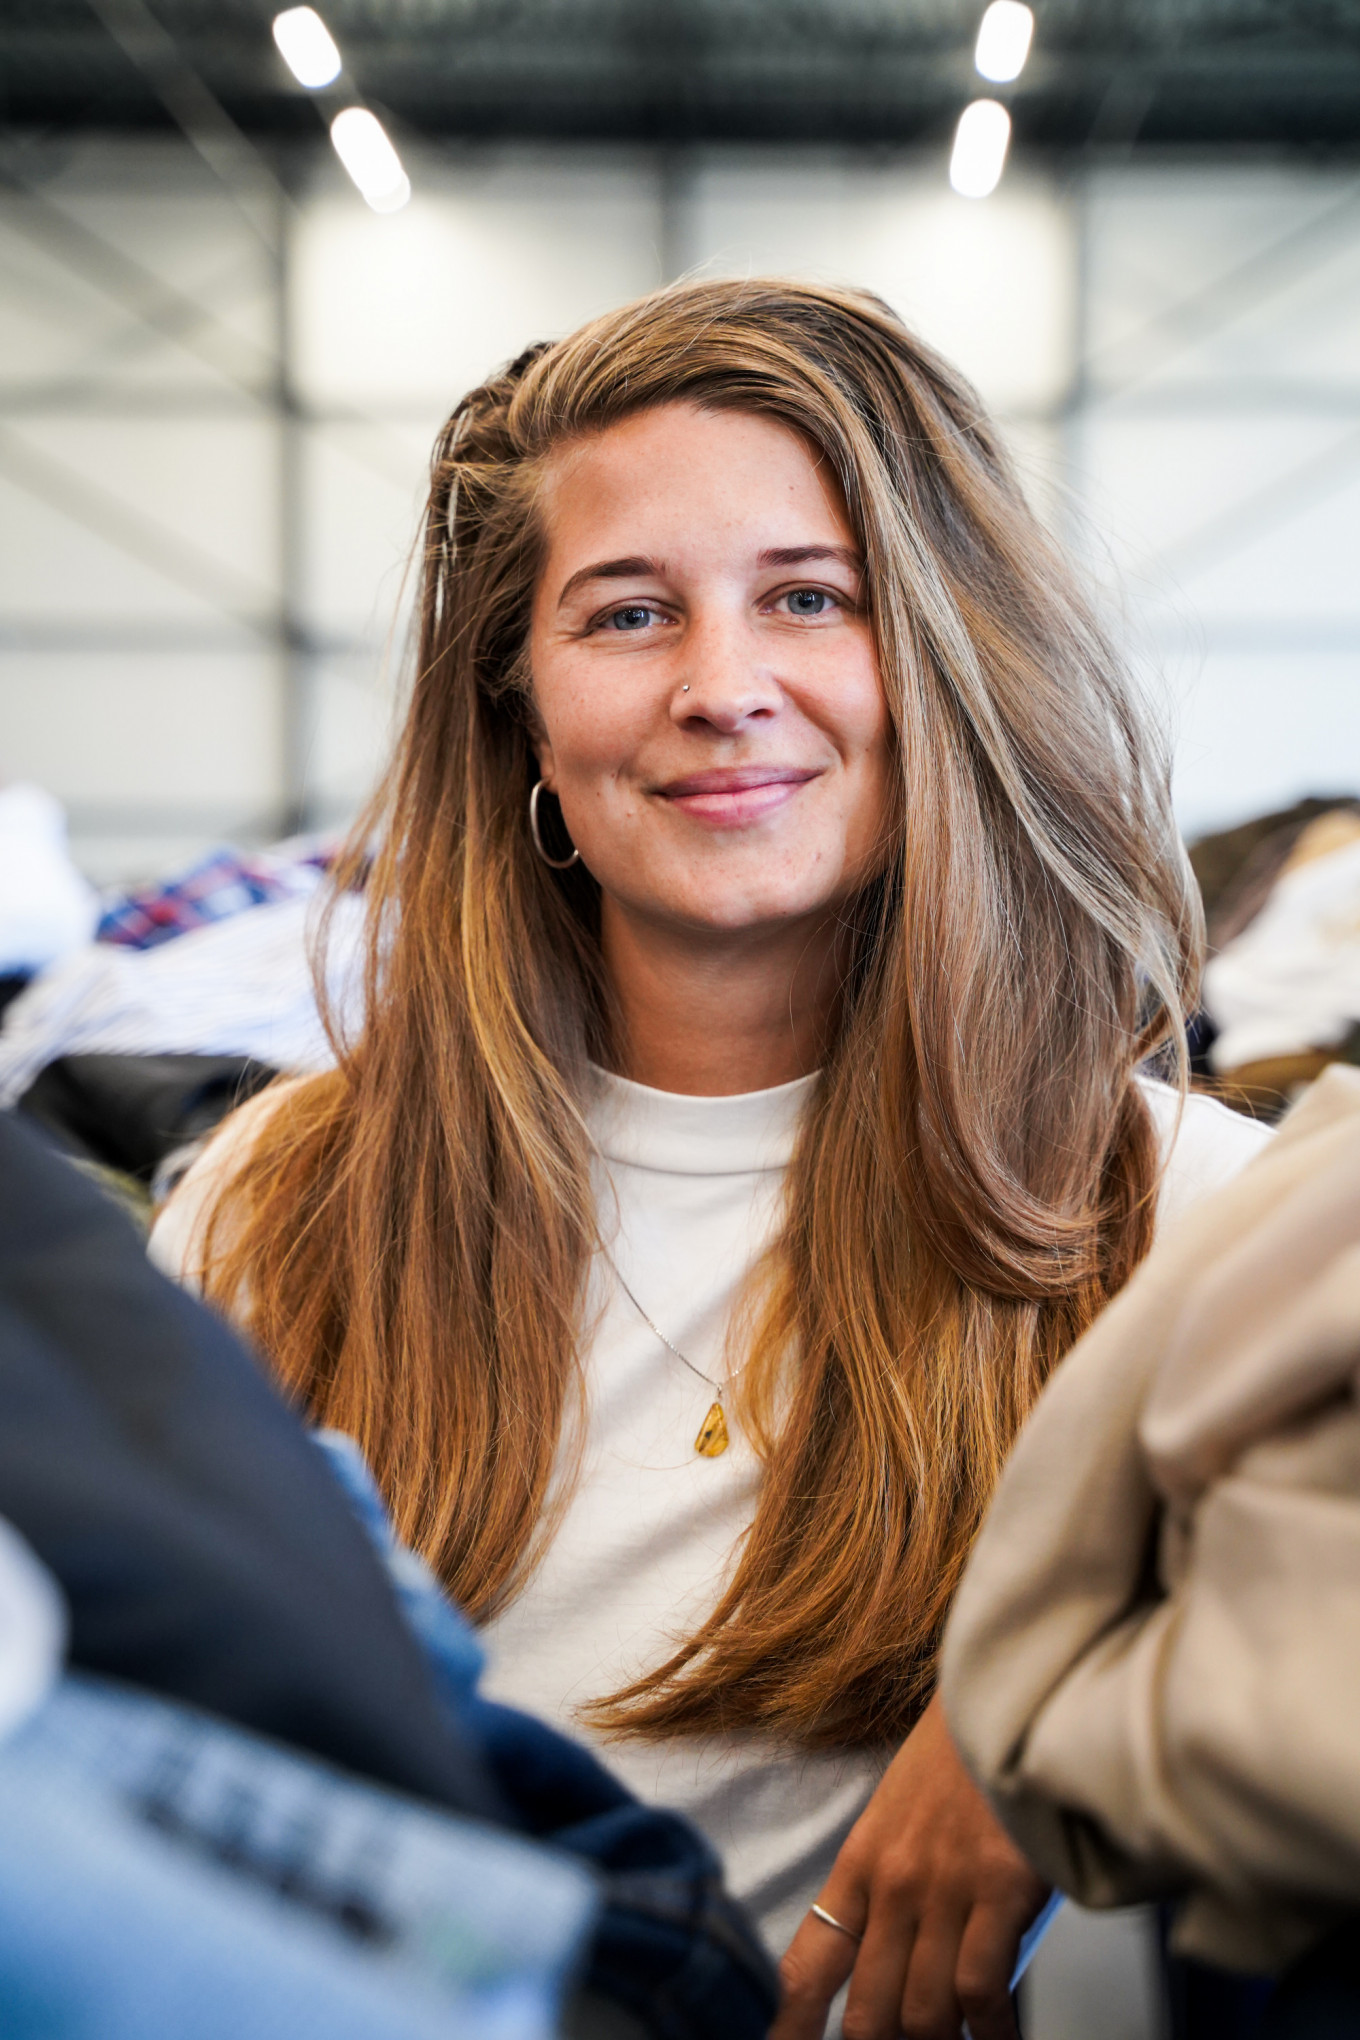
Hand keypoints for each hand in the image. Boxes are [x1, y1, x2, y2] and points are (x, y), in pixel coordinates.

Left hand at [772, 1693, 1047, 2039]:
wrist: (1004, 1690)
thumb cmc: (957, 1758)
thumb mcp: (898, 1817)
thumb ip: (887, 1891)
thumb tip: (894, 1971)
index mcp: (859, 1866)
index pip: (804, 1970)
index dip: (788, 2031)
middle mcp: (893, 1884)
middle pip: (869, 2014)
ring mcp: (945, 1887)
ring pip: (924, 2013)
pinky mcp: (1000, 1886)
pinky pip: (981, 1989)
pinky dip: (991, 2031)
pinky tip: (997, 2038)